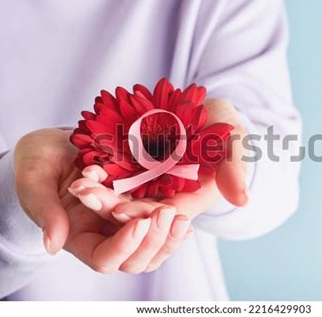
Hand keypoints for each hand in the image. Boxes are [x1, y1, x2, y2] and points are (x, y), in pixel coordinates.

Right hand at [14, 129, 191, 273]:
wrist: (56, 145)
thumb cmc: (38, 161)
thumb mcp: (34, 179)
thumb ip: (43, 210)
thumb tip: (52, 245)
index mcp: (79, 236)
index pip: (105, 258)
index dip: (124, 246)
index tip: (139, 221)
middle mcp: (105, 234)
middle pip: (135, 260)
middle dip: (154, 241)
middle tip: (168, 215)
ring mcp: (123, 222)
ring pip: (152, 246)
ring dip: (169, 237)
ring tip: (182, 218)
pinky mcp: (137, 204)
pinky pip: (158, 223)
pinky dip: (172, 223)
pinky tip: (185, 214)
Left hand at [69, 97, 249, 271]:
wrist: (204, 107)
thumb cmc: (223, 126)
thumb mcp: (233, 142)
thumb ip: (235, 168)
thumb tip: (244, 200)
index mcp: (193, 197)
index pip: (169, 213)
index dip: (147, 215)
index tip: (123, 213)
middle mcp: (167, 193)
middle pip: (139, 207)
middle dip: (112, 205)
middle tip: (86, 198)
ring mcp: (149, 179)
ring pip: (122, 191)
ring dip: (100, 191)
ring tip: (78, 186)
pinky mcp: (135, 163)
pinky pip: (115, 169)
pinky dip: (100, 169)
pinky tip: (81, 165)